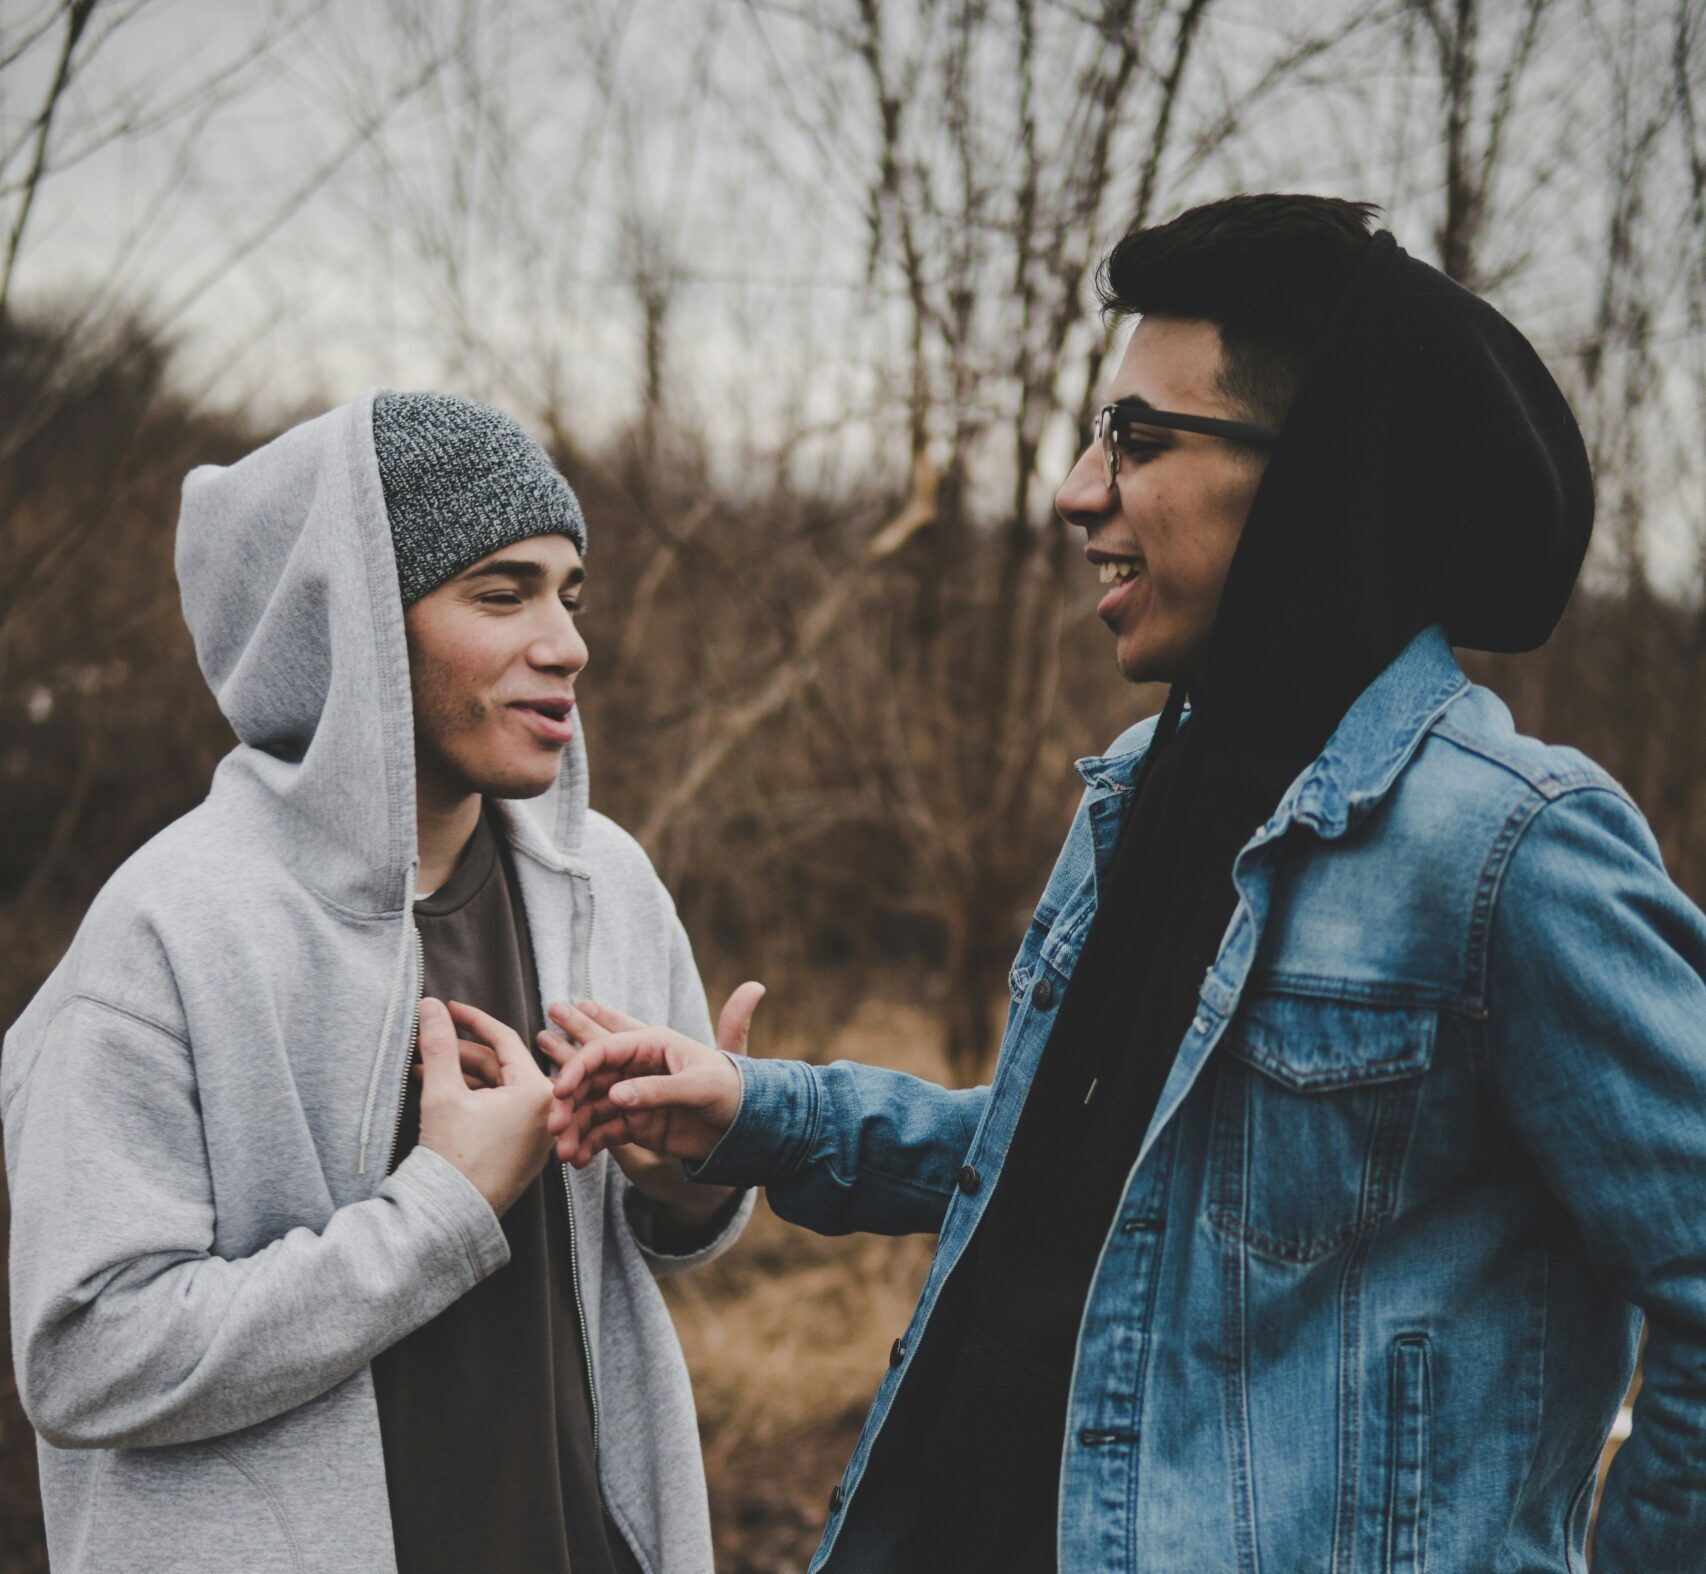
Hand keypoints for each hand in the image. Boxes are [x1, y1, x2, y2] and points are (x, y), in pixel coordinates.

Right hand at [416, 997, 554, 1216]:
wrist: (451, 1219)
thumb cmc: (453, 1158)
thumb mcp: (442, 1094)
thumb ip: (438, 1045)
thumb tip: (429, 1006)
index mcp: (538, 1092)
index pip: (505, 1040)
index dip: (472, 1020)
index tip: (447, 1007)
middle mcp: (547, 1110)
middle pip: (499, 1065)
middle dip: (459, 1051)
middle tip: (426, 1039)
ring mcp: (537, 1131)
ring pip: (496, 1088)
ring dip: (460, 1075)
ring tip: (421, 1066)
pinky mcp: (524, 1148)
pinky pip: (499, 1110)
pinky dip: (471, 1097)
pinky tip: (437, 1088)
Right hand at [542, 984, 759, 1171]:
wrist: (750, 1127)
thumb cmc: (732, 1091)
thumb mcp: (700, 1087)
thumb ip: (658, 1090)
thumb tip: (616, 1096)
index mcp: (653, 1045)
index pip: (605, 1051)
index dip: (579, 1068)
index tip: (562, 1093)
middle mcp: (636, 1068)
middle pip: (590, 1080)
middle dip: (567, 1102)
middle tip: (555, 1127)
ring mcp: (634, 1096)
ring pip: (591, 1109)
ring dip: (574, 1129)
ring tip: (565, 1154)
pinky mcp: (636, 1123)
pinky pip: (604, 1133)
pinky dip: (589, 1145)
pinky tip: (578, 1160)